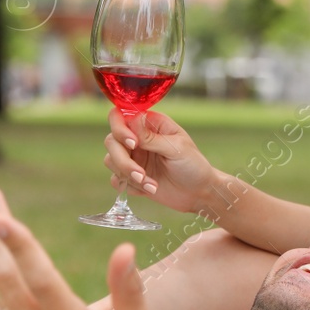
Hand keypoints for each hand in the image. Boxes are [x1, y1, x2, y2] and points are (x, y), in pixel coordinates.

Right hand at [103, 108, 219, 214]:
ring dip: (128, 176)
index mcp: (149, 124)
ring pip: (110, 161)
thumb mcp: (176, 148)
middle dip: (123, 160)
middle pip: (111, 141)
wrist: (198, 193)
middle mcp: (137, 138)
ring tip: (151, 185)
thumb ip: (152, 138)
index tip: (134, 144)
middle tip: (141, 174)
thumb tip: (132, 120)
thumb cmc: (193, 165)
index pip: (120, 116)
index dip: (120, 129)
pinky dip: (130, 187)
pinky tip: (149, 190)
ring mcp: (133, 158)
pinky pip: (116, 180)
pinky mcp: (130, 176)